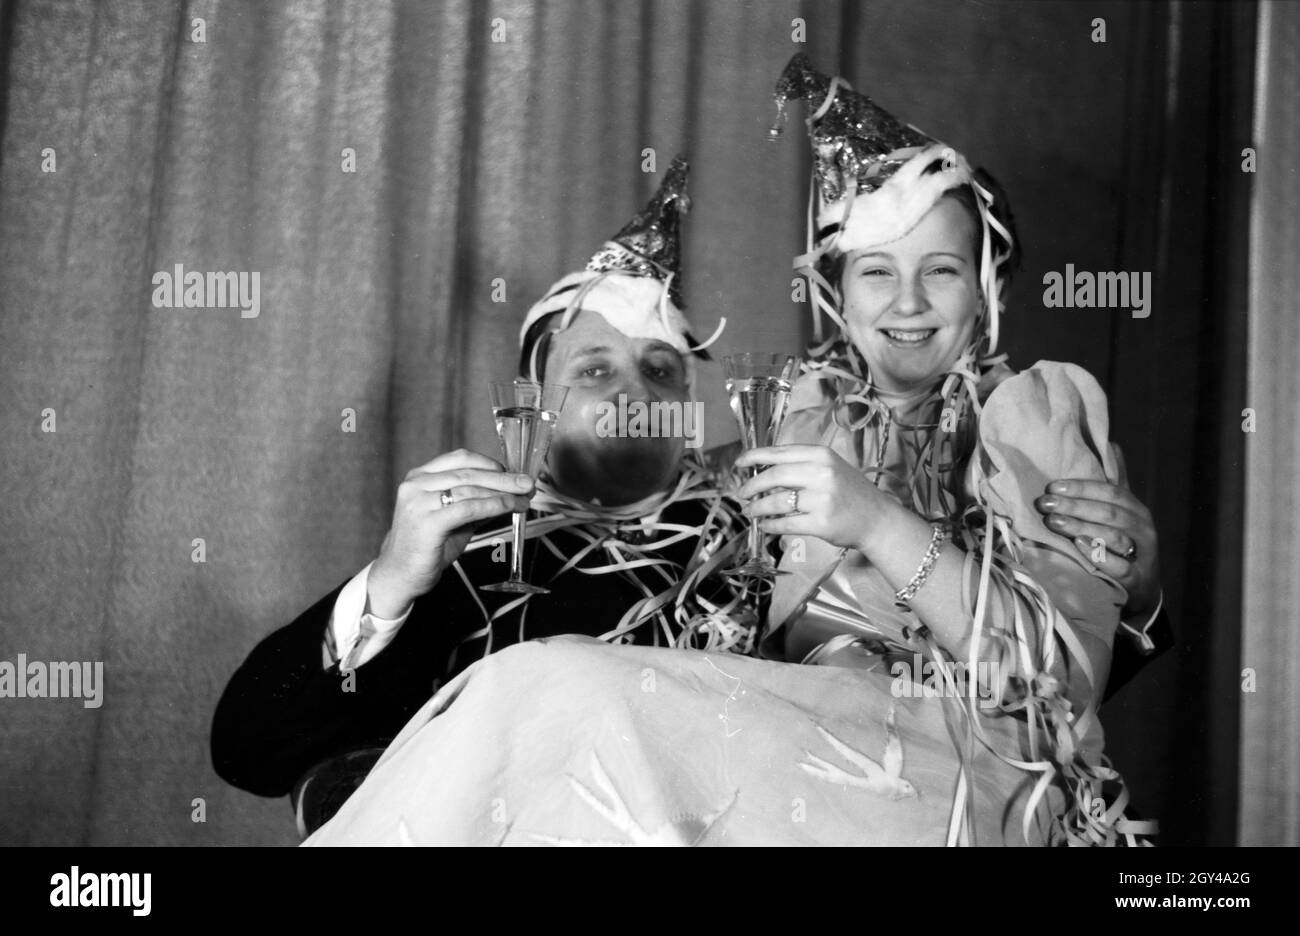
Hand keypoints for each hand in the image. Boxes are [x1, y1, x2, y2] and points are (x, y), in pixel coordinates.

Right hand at [367, 449, 533, 616]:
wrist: (401, 574)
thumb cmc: (427, 545)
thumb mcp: (454, 517)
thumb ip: (476, 502)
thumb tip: (511, 492)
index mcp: (420, 477)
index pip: (461, 458)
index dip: (490, 463)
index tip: (513, 473)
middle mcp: (416, 484)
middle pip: (469, 472)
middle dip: (503, 478)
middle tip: (527, 483)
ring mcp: (419, 502)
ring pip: (470, 489)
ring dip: (503, 493)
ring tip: (524, 499)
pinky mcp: (427, 522)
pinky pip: (468, 508)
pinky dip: (494, 506)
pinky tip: (509, 508)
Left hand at [734, 444, 889, 552]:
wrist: (877, 519)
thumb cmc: (850, 493)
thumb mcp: (829, 468)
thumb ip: (800, 466)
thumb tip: (761, 471)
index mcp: (821, 455)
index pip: (779, 452)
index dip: (754, 457)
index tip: (738, 464)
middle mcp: (821, 473)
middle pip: (774, 476)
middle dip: (752, 486)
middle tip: (741, 494)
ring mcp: (822, 499)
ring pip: (776, 501)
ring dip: (757, 508)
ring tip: (750, 511)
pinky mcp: (821, 523)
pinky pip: (785, 523)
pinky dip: (770, 525)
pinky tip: (765, 525)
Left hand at [1034, 446, 1160, 618]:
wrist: (1143, 588)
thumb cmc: (1125, 543)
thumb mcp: (1123, 511)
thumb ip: (1116, 481)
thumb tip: (1111, 444)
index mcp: (1136, 510)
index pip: (1111, 492)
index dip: (1082, 487)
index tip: (1052, 487)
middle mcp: (1143, 529)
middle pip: (1109, 513)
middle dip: (1075, 506)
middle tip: (1044, 504)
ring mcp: (1142, 554)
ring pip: (1113, 537)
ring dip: (1081, 527)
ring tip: (1054, 522)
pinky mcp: (1137, 579)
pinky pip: (1119, 566)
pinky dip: (1098, 555)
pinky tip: (1079, 546)